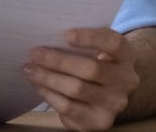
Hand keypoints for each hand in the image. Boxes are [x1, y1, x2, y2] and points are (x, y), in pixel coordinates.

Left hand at [23, 28, 139, 130]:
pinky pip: (69, 108)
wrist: (108, 93)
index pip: (113, 43)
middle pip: (90, 69)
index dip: (90, 38)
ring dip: (48, 78)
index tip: (65, 34)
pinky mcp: (99, 122)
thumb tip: (47, 33)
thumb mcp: (97, 48)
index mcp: (126, 55)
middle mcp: (125, 81)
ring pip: (76, 89)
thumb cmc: (96, 61)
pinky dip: (50, 95)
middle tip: (34, 53)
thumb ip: (81, 40)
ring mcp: (114, 105)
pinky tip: (38, 85)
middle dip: (58, 60)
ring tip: (30, 69)